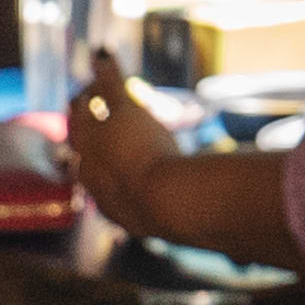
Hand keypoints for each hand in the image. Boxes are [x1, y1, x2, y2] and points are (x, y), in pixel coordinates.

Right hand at [61, 50, 176, 234]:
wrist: (161, 200)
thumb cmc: (164, 218)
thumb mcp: (169, 227)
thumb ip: (179, 224)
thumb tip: (228, 248)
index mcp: (98, 191)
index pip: (85, 169)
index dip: (88, 157)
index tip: (89, 152)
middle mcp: (89, 162)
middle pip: (76, 135)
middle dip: (77, 120)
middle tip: (79, 106)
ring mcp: (101, 136)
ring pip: (85, 107)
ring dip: (88, 93)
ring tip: (92, 78)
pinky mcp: (120, 115)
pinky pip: (107, 86)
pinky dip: (105, 71)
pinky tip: (104, 55)